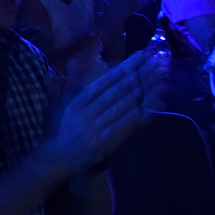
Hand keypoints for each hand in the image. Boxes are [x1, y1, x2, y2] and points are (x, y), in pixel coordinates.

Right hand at [50, 50, 151, 173]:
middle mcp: (85, 114)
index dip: (121, 69)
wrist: (60, 157)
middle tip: (152, 65)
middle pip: (114, 92)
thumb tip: (102, 73)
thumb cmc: (68, 129)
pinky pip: (122, 126)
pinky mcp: (103, 142)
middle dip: (135, 77)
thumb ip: (85, 93)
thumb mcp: (70, 108)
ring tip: (154, 81)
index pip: (102, 83)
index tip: (137, 57)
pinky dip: (134, 116)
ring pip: (120, 108)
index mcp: (77, 103)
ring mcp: (94, 128)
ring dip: (139, 94)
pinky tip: (145, 107)